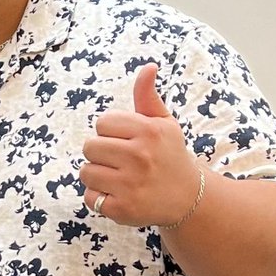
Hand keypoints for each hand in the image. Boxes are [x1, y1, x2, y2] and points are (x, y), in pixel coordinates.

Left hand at [79, 64, 199, 226]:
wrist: (189, 198)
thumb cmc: (169, 155)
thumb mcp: (164, 123)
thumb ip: (148, 96)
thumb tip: (148, 67)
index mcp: (148, 131)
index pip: (102, 123)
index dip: (111, 132)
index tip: (127, 141)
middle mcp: (140, 156)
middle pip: (90, 146)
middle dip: (102, 153)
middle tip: (122, 161)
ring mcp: (131, 184)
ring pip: (86, 172)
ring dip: (98, 175)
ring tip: (120, 178)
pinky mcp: (123, 208)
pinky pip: (90, 197)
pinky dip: (99, 197)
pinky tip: (119, 195)